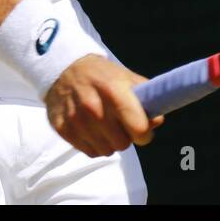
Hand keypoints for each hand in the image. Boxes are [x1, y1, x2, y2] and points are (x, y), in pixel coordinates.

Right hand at [45, 55, 164, 157]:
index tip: (141, 129)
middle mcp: (93, 106)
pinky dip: (93, 144)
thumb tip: (156, 122)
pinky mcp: (62, 128)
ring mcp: (75, 119)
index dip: (144, 133)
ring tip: (104, 124)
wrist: (64, 68)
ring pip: (106, 151)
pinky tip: (91, 128)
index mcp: (113, 90)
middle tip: (119, 123)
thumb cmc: (102, 75)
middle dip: (125, 136)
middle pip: (122, 144)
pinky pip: (89, 152)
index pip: (138, 128)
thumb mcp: (126, 78)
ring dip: (109, 142)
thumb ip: (146, 99)